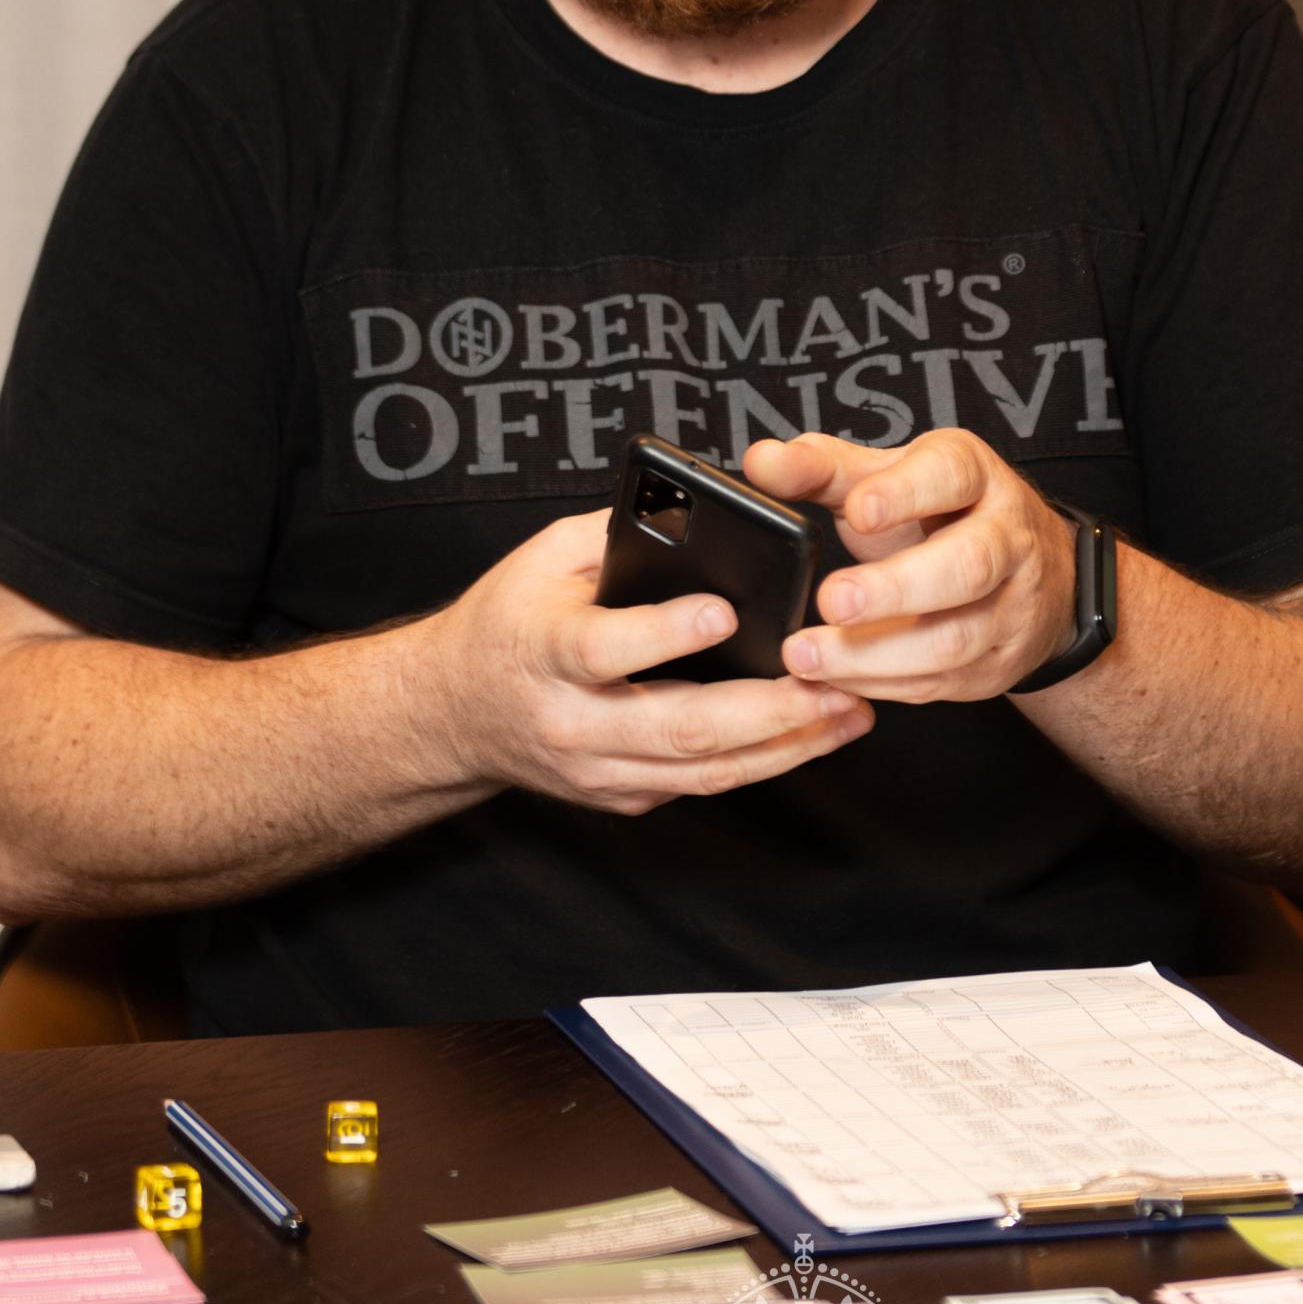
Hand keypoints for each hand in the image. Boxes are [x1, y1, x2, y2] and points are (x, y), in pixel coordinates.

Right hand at [416, 505, 873, 814]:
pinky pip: (704, 783)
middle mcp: (573, 723)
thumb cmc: (509, 619)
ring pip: (705, 770)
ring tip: (851, 711)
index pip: (608, 650)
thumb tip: (695, 506)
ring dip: (787, 744)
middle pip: (679, 727)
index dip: (668, 634)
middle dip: (767, 709)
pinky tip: (816, 733)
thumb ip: (614, 531)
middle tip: (835, 682)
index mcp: (545, 651)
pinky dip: (765, 760)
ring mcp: (600, 771)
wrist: (451, 714)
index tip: (728, 611)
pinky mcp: (624, 797)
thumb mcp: (541, 558)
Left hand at [742, 429, 1082, 704]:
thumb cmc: (946, 517)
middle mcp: (1006, 541)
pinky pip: (937, 684)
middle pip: (966, 566)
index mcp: (975, 477)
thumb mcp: (891, 478)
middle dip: (895, 588)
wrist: (1035, 577)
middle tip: (832, 600)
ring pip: (952, 639)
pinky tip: (832, 681)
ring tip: (807, 656)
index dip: (906, 494)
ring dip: (875, 655)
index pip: (950, 476)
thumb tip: (762, 461)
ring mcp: (1009, 610)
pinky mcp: (995, 667)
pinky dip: (879, 685)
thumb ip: (823, 468)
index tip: (858, 511)